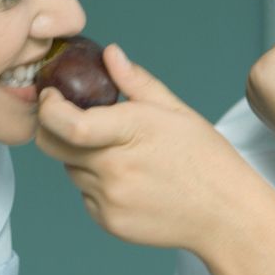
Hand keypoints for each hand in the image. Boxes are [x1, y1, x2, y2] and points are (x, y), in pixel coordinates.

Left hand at [36, 45, 268, 255]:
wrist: (225, 215)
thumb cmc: (206, 159)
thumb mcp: (176, 110)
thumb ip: (136, 82)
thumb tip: (110, 53)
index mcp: (131, 132)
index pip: (67, 123)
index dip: (48, 108)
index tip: (51, 96)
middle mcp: (115, 168)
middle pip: (54, 146)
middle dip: (53, 128)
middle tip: (72, 119)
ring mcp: (110, 199)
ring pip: (71, 170)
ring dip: (81, 158)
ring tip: (121, 154)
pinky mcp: (109, 221)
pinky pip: (86, 195)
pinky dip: (96, 184)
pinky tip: (129, 181)